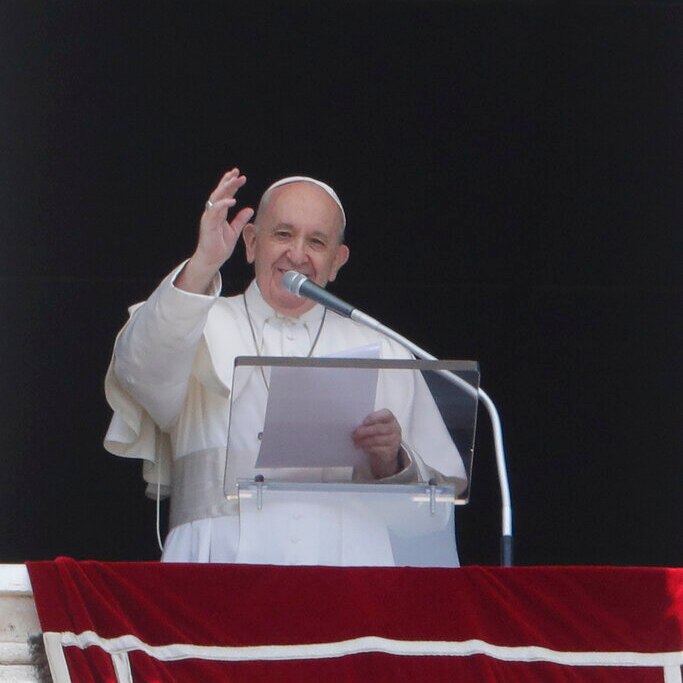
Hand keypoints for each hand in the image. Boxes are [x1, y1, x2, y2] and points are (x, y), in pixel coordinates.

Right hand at [176, 168, 253, 293]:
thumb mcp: (234, 231)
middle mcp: (213, 212)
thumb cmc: (220, 247)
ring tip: (235, 180)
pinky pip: (214, 211)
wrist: (212, 260)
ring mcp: (209, 217)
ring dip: (225, 188)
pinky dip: (223, 205)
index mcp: (219, 213)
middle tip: (237, 172)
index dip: (232, 185)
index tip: (239, 176)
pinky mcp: (207, 224)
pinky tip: (232, 200)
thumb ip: (241, 219)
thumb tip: (250, 209)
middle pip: (220, 193)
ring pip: (216, 198)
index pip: (225, 195)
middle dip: (228, 181)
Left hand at [352, 409, 402, 478]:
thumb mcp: (376, 425)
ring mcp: (394, 441)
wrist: (386, 451)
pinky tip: (361, 447)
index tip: (363, 422)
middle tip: (354, 433)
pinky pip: (377, 449)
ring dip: (363, 441)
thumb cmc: (379, 434)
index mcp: (391, 418)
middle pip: (379, 428)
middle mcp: (395, 428)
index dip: (373, 417)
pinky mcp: (391, 451)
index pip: (385, 414)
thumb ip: (370, 422)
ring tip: (356, 441)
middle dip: (364, 431)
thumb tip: (357, 425)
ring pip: (376, 440)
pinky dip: (367, 448)